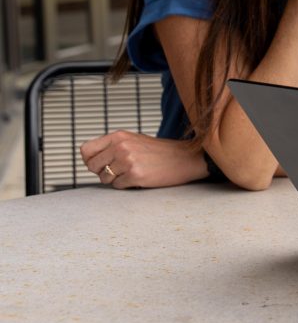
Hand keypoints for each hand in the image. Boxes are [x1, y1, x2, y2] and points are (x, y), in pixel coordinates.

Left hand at [80, 130, 208, 188]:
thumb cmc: (160, 152)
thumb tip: (90, 161)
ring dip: (115, 179)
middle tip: (118, 171)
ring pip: (104, 178)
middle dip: (102, 172)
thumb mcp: (134, 141)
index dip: (90, 160)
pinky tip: (140, 178)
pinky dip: (127, 185)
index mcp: (119, 136)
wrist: (185, 158)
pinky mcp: (135, 174)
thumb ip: (113, 147)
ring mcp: (128, 160)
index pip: (86, 149)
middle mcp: (121, 146)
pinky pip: (118, 186)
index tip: (100, 163)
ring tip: (132, 173)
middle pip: (92, 166)